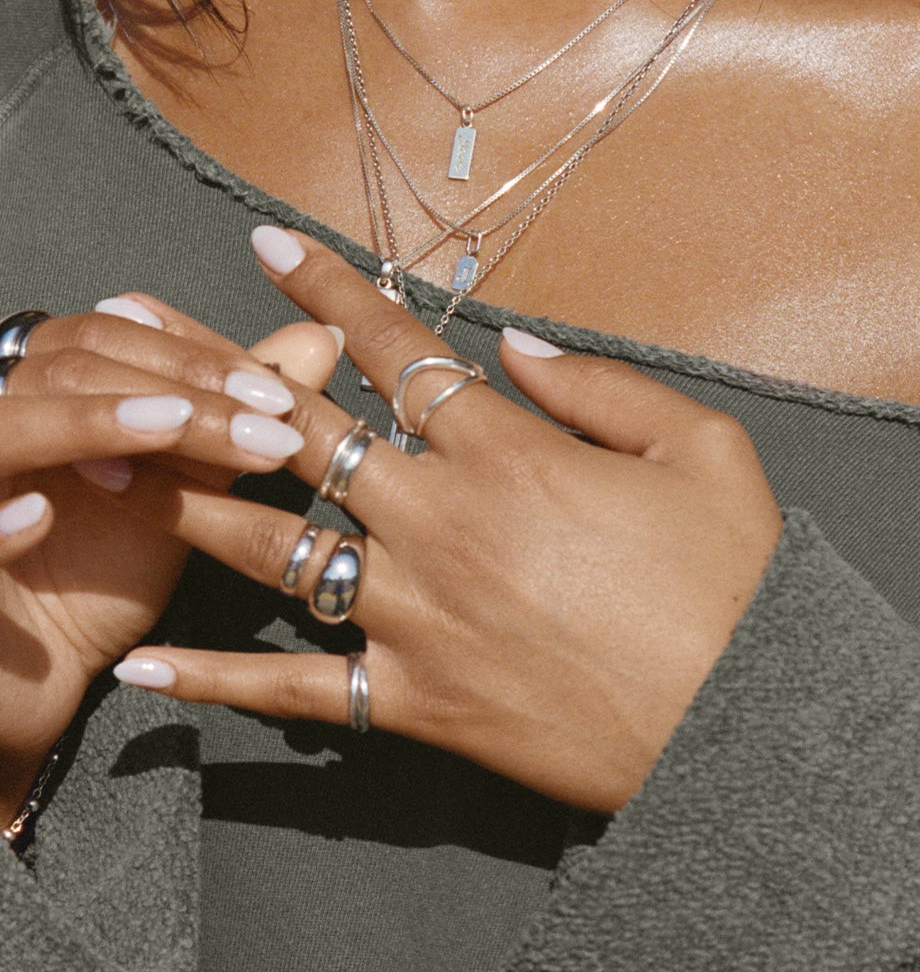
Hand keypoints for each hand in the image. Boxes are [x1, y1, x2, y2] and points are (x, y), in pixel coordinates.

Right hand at [0, 298, 341, 811]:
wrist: (30, 678)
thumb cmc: (102, 573)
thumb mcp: (180, 493)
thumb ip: (235, 417)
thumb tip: (319, 340)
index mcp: (40, 388)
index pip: (110, 336)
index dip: (195, 354)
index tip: (279, 394)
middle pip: (69, 367)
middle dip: (174, 387)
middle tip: (267, 421)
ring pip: (9, 427)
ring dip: (91, 424)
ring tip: (173, 428)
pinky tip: (44, 515)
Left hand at [108, 229, 784, 813]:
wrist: (745, 724)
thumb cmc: (735, 582)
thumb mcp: (705, 450)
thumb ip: (601, 386)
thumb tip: (512, 343)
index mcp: (511, 455)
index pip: (398, 353)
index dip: (330, 291)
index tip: (272, 246)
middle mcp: (442, 523)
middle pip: (304, 432)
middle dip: (219, 372)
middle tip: (144, 326)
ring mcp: (417, 616)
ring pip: (276, 547)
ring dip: (193, 497)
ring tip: (123, 460)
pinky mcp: (413, 701)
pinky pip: (297, 689)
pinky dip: (218, 682)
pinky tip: (144, 668)